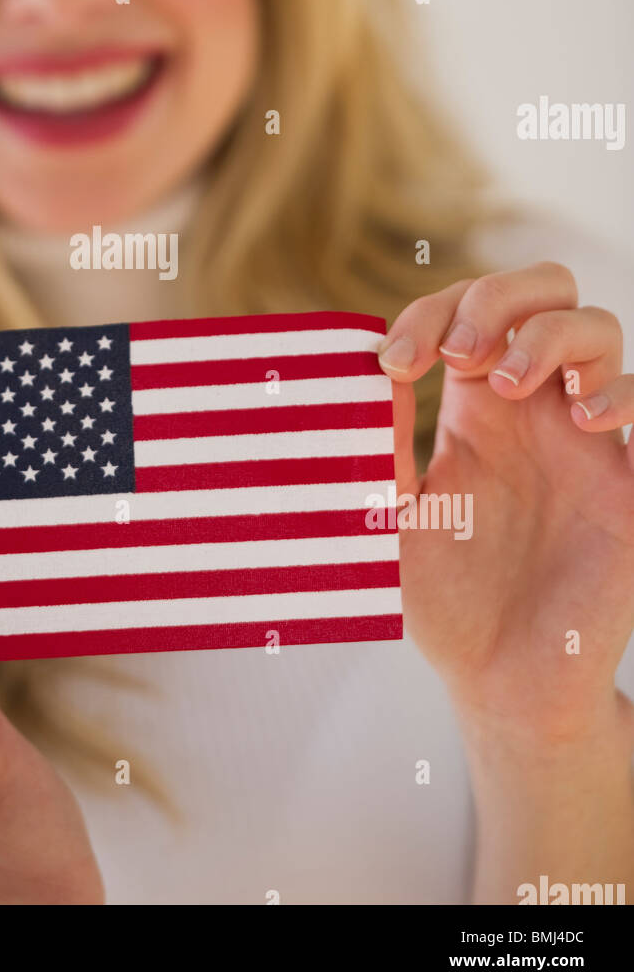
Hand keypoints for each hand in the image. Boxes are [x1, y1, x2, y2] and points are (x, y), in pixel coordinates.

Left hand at [379, 262, 633, 745]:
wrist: (502, 679)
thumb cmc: (445, 599)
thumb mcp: (392, 514)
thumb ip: (381, 444)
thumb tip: (364, 366)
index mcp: (476, 407)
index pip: (466, 312)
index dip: (430, 313)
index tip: (394, 365)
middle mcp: (535, 410)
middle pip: (542, 291)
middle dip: (501, 297)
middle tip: (462, 355)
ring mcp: (586, 439)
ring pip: (597, 328)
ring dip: (550, 335)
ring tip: (513, 383)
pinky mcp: (626, 481)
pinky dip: (618, 390)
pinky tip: (582, 419)